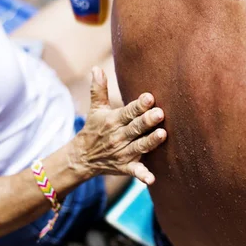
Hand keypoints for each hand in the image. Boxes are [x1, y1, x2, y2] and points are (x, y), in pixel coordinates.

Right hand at [72, 67, 165, 184]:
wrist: (82, 157)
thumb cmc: (94, 128)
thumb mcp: (96, 109)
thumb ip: (99, 89)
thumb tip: (96, 67)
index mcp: (113, 120)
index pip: (128, 112)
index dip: (139, 105)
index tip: (149, 97)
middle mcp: (118, 136)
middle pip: (135, 128)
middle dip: (147, 121)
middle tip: (160, 113)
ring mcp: (122, 153)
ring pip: (139, 146)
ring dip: (150, 142)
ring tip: (162, 134)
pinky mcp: (125, 167)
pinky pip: (134, 172)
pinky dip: (142, 175)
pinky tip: (151, 178)